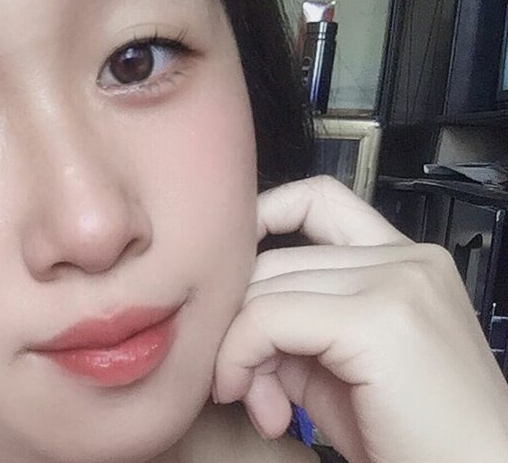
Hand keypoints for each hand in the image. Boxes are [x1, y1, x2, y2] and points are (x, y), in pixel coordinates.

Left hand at [211, 176, 507, 462]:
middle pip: (273, 257)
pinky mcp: (379, 319)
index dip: (263, 217)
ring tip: (266, 409)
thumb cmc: (412, 438)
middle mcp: (408, 258)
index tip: (227, 270)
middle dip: (240, 325)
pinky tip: (268, 413)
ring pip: (263, 287)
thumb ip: (287, 328)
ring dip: (238, 353)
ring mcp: (397, 282)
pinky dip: (242, 359)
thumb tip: (227, 320)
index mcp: (406, 260)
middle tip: (247, 389)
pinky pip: (267, 319)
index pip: (318, 201)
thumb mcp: (336, 370)